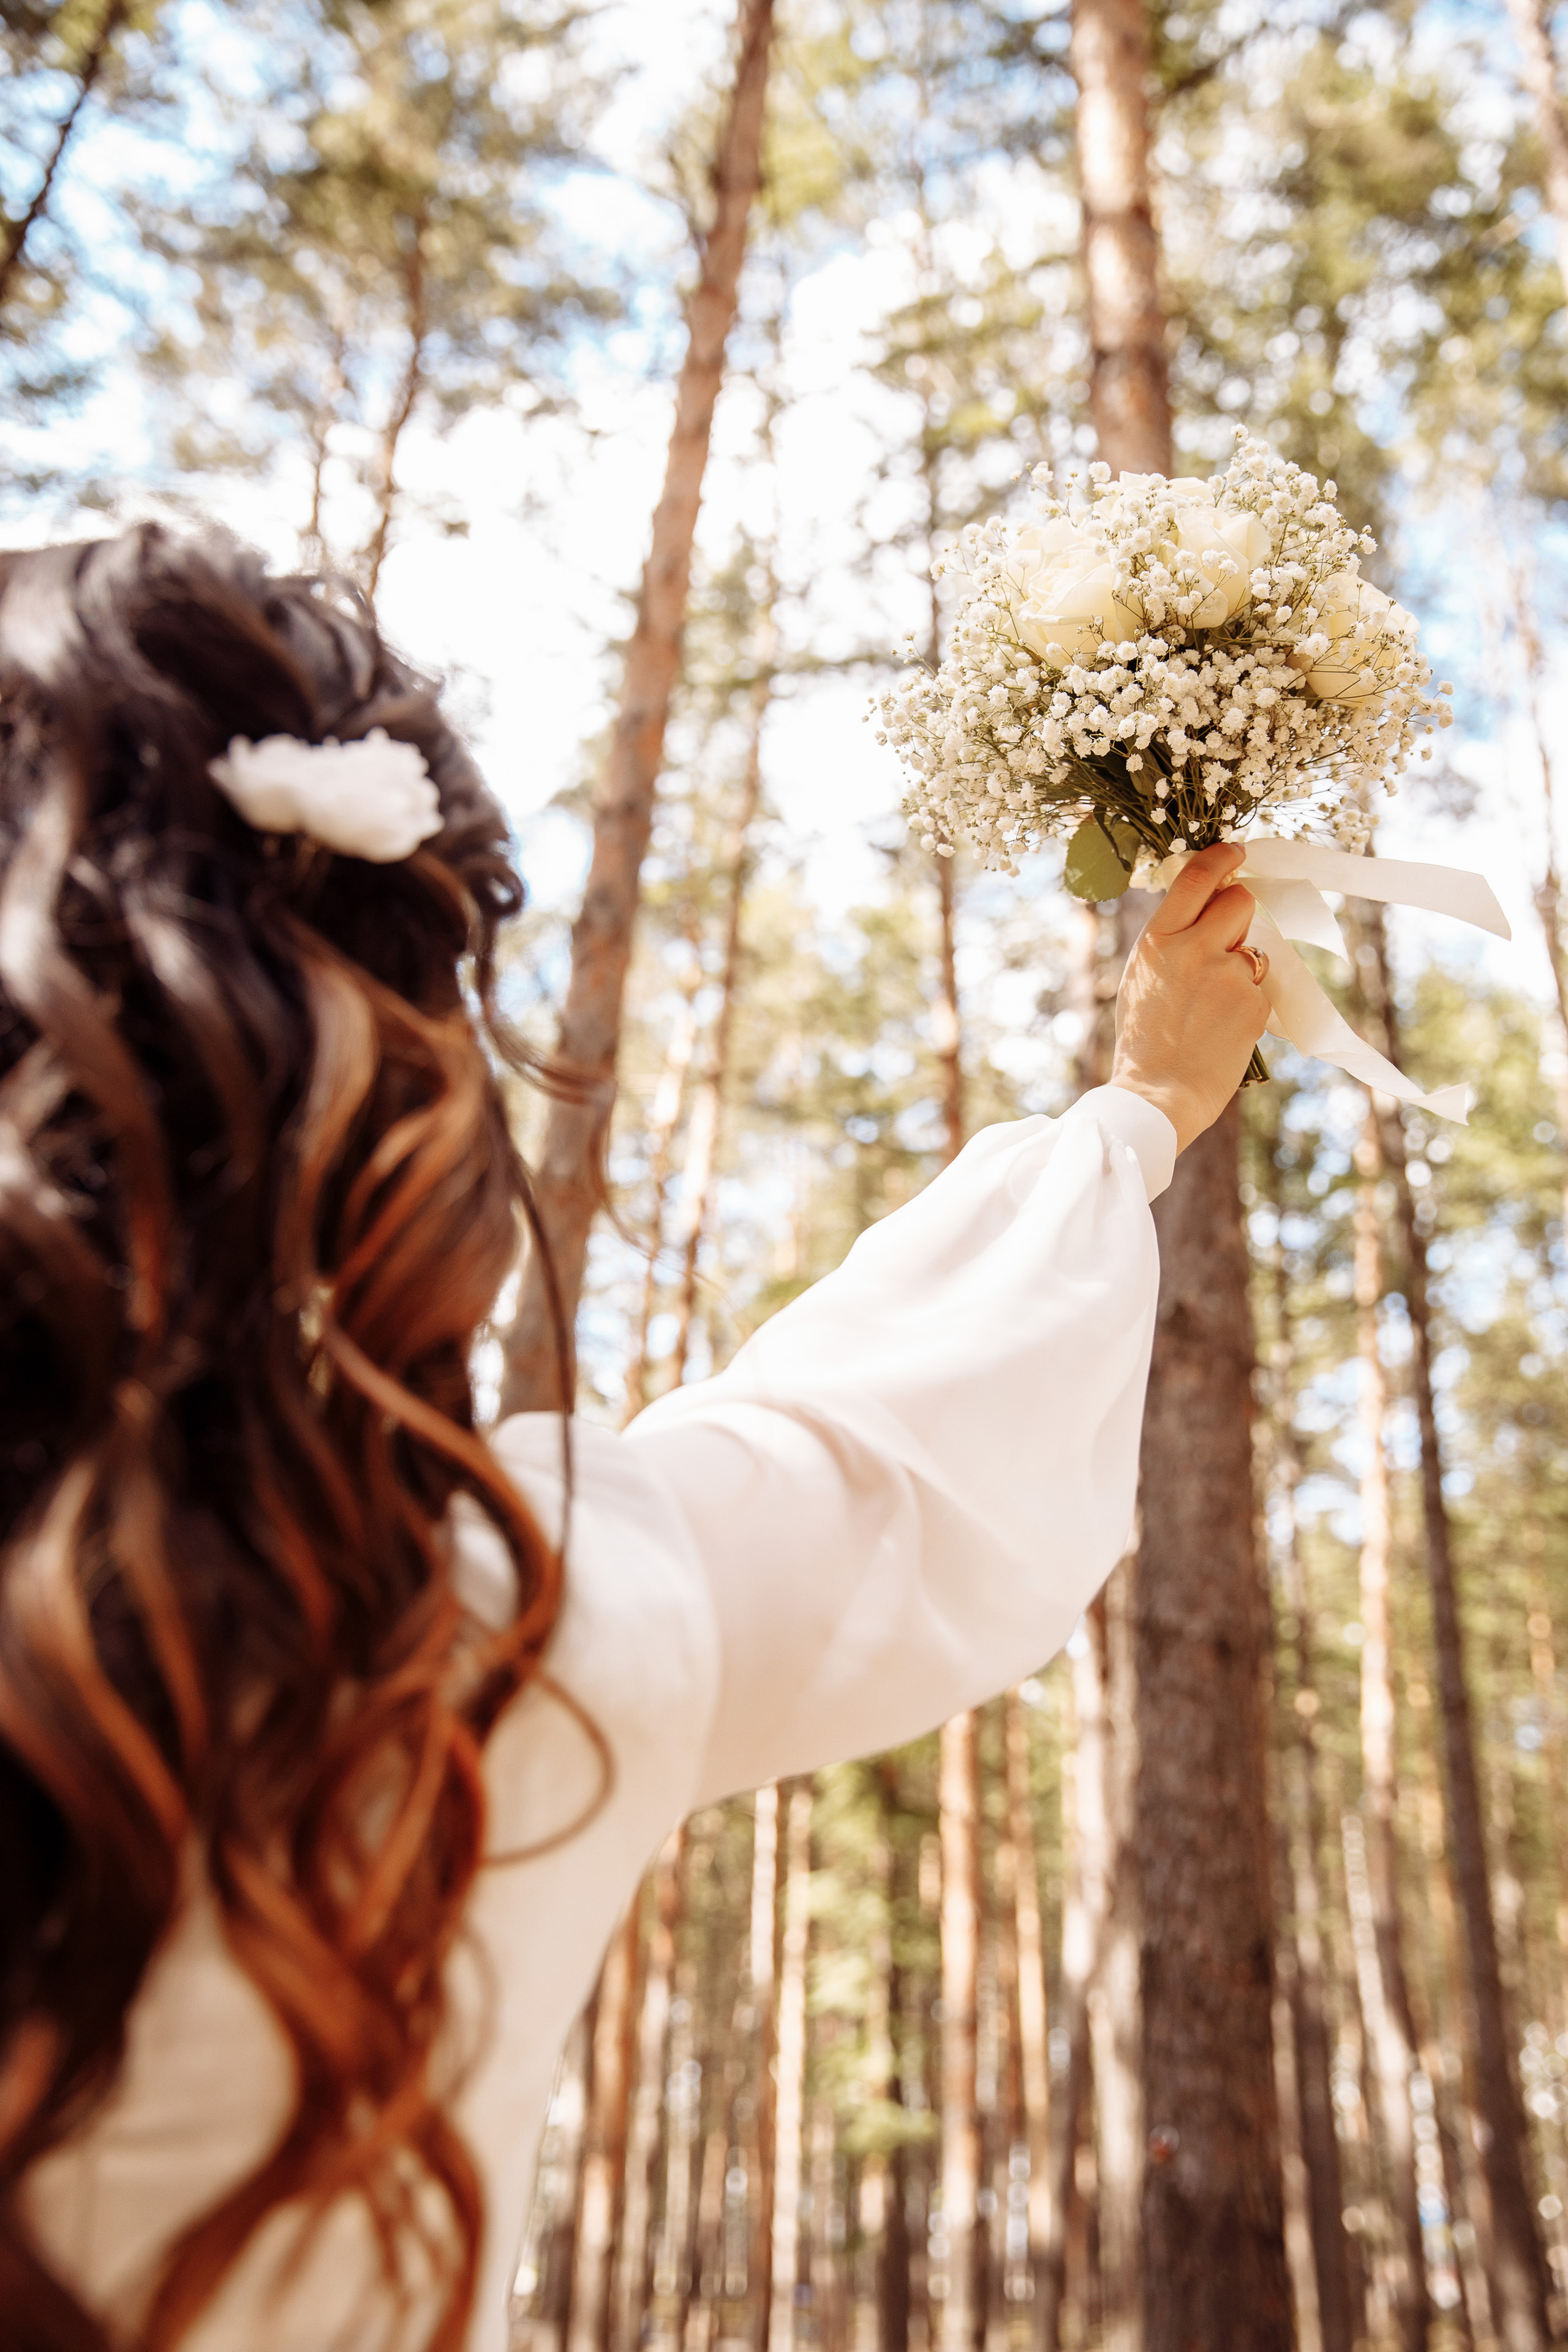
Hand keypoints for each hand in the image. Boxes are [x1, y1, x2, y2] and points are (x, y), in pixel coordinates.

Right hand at [1110, 843, 1268, 1153]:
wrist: (1158, 1092)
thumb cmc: (1144, 1037)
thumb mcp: (1142, 975)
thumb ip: (1170, 939)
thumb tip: (1202, 908)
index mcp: (1158, 940)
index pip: (1198, 877)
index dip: (1223, 857)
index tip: (1236, 851)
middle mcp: (1194, 949)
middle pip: (1240, 900)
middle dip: (1239, 912)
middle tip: (1226, 936)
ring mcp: (1228, 976)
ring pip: (1255, 944)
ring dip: (1243, 960)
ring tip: (1214, 999)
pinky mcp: (1254, 1004)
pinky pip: (1261, 985)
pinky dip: (1248, 1000)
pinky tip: (1223, 1025)